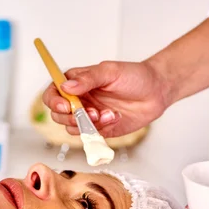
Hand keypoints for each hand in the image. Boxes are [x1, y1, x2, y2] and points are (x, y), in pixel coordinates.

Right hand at [42, 60, 169, 137]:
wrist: (156, 92)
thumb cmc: (134, 76)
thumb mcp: (110, 71)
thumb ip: (88, 79)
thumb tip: (66, 87)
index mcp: (77, 82)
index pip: (53, 92)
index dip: (54, 101)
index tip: (66, 106)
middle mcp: (78, 100)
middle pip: (57, 115)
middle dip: (71, 117)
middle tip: (90, 113)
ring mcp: (87, 117)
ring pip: (71, 128)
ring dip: (87, 124)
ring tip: (108, 114)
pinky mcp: (98, 130)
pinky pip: (89, 136)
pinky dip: (100, 130)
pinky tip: (114, 117)